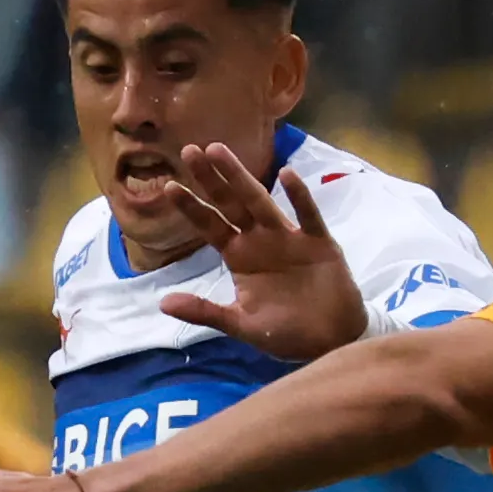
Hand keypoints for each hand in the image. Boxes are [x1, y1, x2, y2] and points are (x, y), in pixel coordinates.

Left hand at [151, 142, 366, 361]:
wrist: (329, 341)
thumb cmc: (285, 331)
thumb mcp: (240, 324)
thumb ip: (205, 312)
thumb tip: (162, 303)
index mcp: (239, 257)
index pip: (210, 226)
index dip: (192, 207)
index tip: (169, 187)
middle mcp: (260, 240)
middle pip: (231, 204)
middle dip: (211, 179)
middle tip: (190, 151)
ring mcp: (289, 238)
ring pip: (261, 202)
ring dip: (241, 178)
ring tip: (219, 151)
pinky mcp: (318, 243)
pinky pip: (308, 217)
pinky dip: (299, 197)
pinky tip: (288, 175)